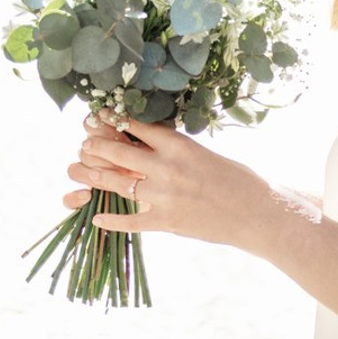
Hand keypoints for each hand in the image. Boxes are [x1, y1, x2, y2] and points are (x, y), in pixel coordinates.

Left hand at [65, 106, 267, 247]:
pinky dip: (112, 220)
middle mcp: (167, 168)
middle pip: (118, 153)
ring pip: (117, 183)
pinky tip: (98, 217)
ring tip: (80, 170)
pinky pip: (131, 222)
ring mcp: (164, 196)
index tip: (98, 117)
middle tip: (84, 145)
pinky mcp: (167, 222)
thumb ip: (176, 151)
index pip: (136, 127)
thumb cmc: (239, 180)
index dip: (113, 121)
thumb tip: (148, 145)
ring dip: (94, 176)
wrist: (257, 214)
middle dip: (96, 147)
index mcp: (179, 146)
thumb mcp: (205, 154)